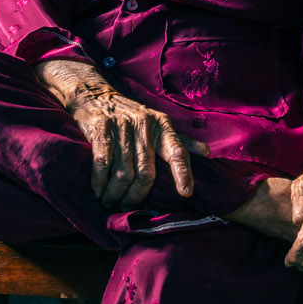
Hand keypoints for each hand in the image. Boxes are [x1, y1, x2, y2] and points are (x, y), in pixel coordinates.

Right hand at [35, 59, 194, 209]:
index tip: (186, 193)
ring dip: (115, 193)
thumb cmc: (131, 115)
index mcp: (162, 126)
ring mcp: (122, 127)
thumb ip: (180, 140)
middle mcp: (145, 125)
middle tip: (126, 206)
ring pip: (123, 172)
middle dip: (136, 195)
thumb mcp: (158, 123)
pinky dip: (100, 181)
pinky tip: (98, 190)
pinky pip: (102, 163)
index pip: (177, 151)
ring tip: (110, 202)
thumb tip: (207, 153)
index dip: (183, 173)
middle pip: (146, 172)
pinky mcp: (101, 129)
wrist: (95, 96)